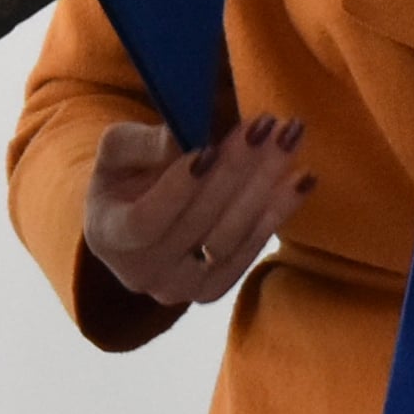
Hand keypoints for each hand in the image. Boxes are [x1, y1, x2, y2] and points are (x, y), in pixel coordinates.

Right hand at [82, 117, 312, 306]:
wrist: (132, 222)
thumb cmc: (123, 176)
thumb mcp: (118, 150)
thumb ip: (144, 144)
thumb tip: (182, 135)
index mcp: (109, 236)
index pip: (146, 221)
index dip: (178, 189)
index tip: (209, 148)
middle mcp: (142, 273)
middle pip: (198, 224)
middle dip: (235, 169)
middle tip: (266, 125)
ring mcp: (180, 289)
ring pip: (230, 238)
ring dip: (265, 185)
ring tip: (289, 138)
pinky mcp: (213, 289)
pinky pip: (251, 250)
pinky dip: (278, 212)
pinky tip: (303, 178)